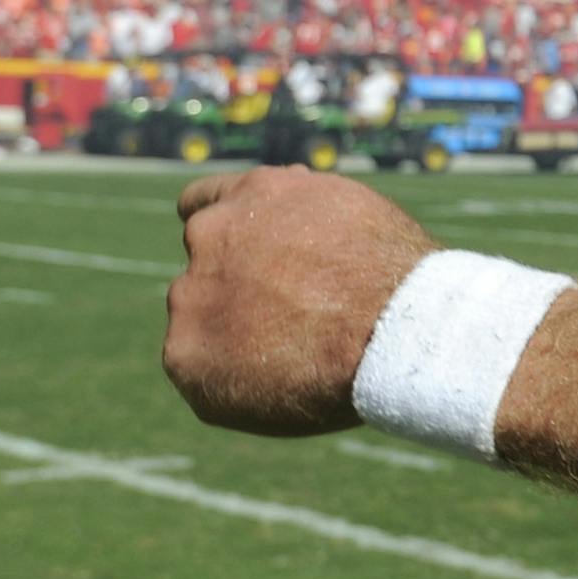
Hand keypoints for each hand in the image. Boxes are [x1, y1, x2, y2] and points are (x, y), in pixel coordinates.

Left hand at [163, 167, 434, 434]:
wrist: (392, 331)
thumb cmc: (392, 275)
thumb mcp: (350, 215)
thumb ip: (300, 217)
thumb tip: (288, 217)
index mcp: (253, 195)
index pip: (201, 204)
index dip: (220, 231)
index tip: (234, 254)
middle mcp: (211, 236)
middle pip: (203, 269)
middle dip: (233, 289)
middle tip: (284, 319)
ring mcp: (191, 296)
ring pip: (199, 321)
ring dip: (231, 336)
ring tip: (294, 358)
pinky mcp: (185, 356)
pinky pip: (199, 372)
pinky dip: (230, 381)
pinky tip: (278, 384)